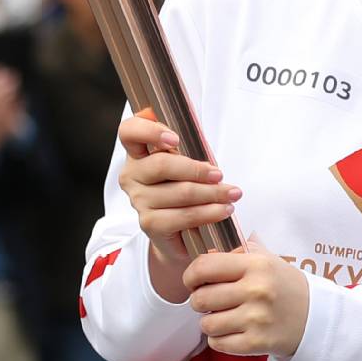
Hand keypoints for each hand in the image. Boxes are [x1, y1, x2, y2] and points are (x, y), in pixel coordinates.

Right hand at [115, 111, 239, 298]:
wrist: (180, 232)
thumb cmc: (183, 187)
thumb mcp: (184, 161)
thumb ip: (185, 143)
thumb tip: (195, 129)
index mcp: (136, 153)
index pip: (129, 132)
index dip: (149, 131)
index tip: (175, 139)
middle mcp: (131, 175)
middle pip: (161, 165)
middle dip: (196, 169)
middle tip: (219, 174)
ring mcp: (138, 201)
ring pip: (179, 192)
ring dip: (211, 193)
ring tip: (232, 194)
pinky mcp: (150, 224)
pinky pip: (184, 216)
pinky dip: (208, 213)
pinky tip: (223, 210)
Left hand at [184, 238, 310, 358]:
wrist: (315, 317)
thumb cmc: (283, 285)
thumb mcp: (266, 259)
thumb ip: (236, 252)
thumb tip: (205, 247)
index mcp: (255, 265)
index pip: (204, 267)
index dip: (190, 275)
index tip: (193, 281)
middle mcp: (256, 290)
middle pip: (200, 298)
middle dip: (199, 301)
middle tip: (208, 301)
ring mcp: (256, 319)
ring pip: (206, 324)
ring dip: (209, 322)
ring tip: (221, 316)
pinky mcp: (257, 343)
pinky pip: (218, 343)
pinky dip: (219, 339)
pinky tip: (230, 331)